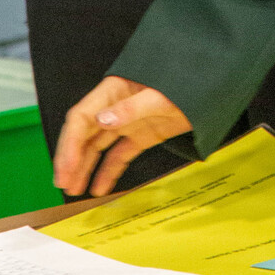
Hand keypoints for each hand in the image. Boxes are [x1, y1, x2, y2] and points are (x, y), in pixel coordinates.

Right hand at [52, 74, 192, 198]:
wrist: (211, 88)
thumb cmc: (185, 84)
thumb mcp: (159, 97)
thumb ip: (132, 108)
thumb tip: (102, 120)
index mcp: (113, 91)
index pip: (81, 118)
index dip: (69, 144)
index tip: (65, 169)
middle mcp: (115, 106)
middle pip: (84, 134)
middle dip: (71, 158)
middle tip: (62, 183)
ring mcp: (128, 122)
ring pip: (98, 146)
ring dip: (84, 167)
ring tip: (74, 190)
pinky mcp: (141, 135)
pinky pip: (119, 154)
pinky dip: (109, 171)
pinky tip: (99, 188)